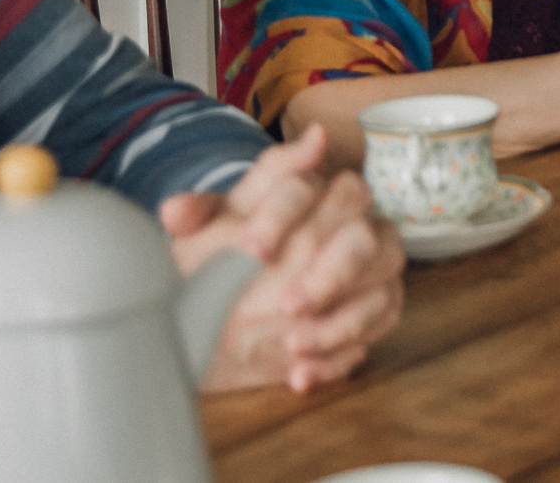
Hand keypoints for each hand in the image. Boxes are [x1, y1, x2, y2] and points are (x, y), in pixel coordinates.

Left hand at [161, 126, 406, 393]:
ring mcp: (372, 257)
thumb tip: (175, 210)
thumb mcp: (202, 237)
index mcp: (302, 189)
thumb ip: (193, 219)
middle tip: (287, 305)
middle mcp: (349, 216)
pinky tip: (301, 373)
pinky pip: (382, 320)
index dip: (283, 215)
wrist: (232, 303)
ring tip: (293, 345)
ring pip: (384, 272)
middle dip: (330, 271)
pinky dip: (343, 352)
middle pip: (361, 229)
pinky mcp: (381, 299)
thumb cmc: (224, 257)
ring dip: (344, 315)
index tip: (252, 249)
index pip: (306, 185)